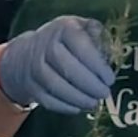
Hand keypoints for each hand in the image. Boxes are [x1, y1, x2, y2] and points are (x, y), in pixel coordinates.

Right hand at [0, 15, 115, 114]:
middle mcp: (45, 45)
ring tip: (93, 103)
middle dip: (89, 84)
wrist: (28, 53)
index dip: (96, 64)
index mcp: (63, 29)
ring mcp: (34, 66)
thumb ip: (97, 37)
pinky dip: (64, 106)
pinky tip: (78, 107)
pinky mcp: (30, 85)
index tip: (110, 79)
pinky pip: (47, 99)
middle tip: (104, 93)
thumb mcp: (81, 28)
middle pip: (66, 67)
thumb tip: (109, 54)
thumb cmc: (64, 41)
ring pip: (55, 86)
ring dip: (77, 98)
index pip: (80, 45)